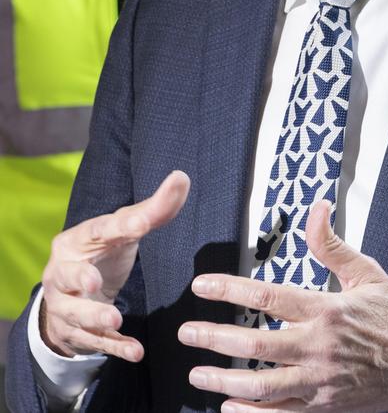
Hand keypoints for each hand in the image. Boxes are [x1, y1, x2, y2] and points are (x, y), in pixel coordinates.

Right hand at [40, 170, 189, 360]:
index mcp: (77, 239)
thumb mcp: (122, 230)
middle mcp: (63, 272)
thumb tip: (182, 178)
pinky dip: (114, 347)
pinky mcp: (75, 332)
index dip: (119, 227)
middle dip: (79, 280)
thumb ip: (153, 210)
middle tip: (93, 283)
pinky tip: (135, 351)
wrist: (70, 292)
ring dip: (95, 318)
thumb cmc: (101, 252)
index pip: (98, 230)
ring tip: (116, 320)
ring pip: (75, 314)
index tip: (140, 224)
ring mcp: (65, 305)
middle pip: (68, 276)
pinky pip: (94, 342)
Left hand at [178, 201, 387, 411]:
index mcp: (326, 310)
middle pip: (254, 346)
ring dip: (223, 379)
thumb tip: (317, 208)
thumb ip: (332, 245)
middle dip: (214, 338)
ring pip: (262, 386)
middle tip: (185, 333)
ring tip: (196, 372)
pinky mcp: (323, 408)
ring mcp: (319, 382)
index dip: (228, 291)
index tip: (200, 286)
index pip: (267, 298)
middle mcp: (318, 347)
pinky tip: (227, 407)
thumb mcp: (366, 272)